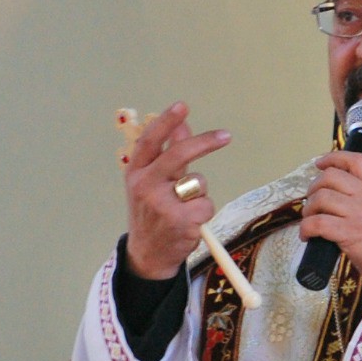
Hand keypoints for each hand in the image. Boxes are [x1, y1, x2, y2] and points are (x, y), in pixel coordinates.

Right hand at [123, 102, 230, 279]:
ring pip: (199, 183)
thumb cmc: (152, 213)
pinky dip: (203, 213)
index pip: (150, 141)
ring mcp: (162, 205)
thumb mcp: (151, 183)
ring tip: (184, 209)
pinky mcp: (180, 222)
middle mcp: (145, 187)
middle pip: (178, 156)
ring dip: (199, 194)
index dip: (166, 122)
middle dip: (204, 143)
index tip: (182, 106)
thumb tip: (182, 126)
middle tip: (226, 136)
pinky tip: (189, 223)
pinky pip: (206, 205)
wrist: (148, 254)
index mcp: (135, 173)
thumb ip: (167, 155)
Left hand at [299, 151, 361, 285]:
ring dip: (309, 209)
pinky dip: (307, 229)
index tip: (320, 164)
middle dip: (314, 188)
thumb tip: (343, 206)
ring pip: (321, 198)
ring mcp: (358, 213)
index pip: (355, 161)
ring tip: (309, 222)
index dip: (333, 158)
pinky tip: (307, 237)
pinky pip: (317, 223)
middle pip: (330, 177)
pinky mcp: (349, 232)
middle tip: (312, 203)